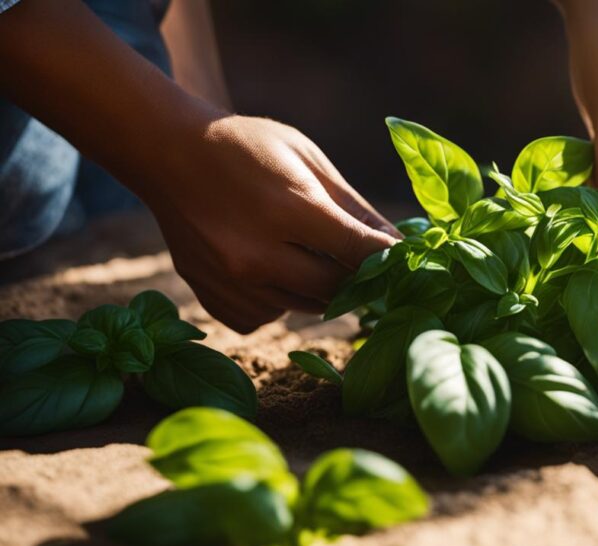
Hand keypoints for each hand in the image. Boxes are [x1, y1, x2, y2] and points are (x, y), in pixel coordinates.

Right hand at [146, 115, 397, 332]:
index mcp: (287, 209)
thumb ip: (354, 207)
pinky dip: (278, 298)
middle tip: (357, 255)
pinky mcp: (212, 298)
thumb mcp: (307, 158)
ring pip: (305, 307)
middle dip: (356, 276)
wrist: (167, 152)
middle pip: (336, 289)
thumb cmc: (246, 147)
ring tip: (301, 247)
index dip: (387, 257)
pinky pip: (267, 317)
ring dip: (317, 286)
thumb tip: (400, 246)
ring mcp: (230, 282)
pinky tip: (268, 264)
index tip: (399, 254)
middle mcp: (256, 254)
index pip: (359, 253)